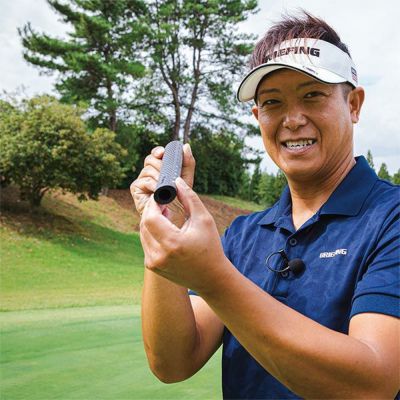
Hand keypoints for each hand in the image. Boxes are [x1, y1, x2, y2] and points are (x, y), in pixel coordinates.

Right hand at [130, 143, 194, 223]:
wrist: (172, 217)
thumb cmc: (179, 199)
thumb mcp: (186, 178)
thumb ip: (187, 163)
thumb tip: (186, 146)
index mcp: (159, 168)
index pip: (156, 154)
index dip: (158, 151)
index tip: (163, 153)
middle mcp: (149, 172)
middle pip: (150, 159)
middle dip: (161, 165)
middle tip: (170, 174)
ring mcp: (141, 180)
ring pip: (148, 170)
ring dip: (159, 177)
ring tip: (167, 187)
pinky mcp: (136, 189)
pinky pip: (144, 181)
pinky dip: (153, 185)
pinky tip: (159, 191)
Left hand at [140, 177, 228, 292]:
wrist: (211, 277)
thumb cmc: (210, 247)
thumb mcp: (204, 219)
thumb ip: (189, 197)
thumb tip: (176, 181)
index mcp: (173, 243)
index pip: (150, 217)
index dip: (153, 203)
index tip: (162, 197)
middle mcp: (159, 255)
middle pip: (144, 224)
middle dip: (152, 211)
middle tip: (164, 204)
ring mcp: (153, 263)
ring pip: (143, 233)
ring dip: (151, 221)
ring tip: (166, 217)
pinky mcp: (152, 266)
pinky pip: (146, 243)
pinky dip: (152, 233)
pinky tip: (165, 230)